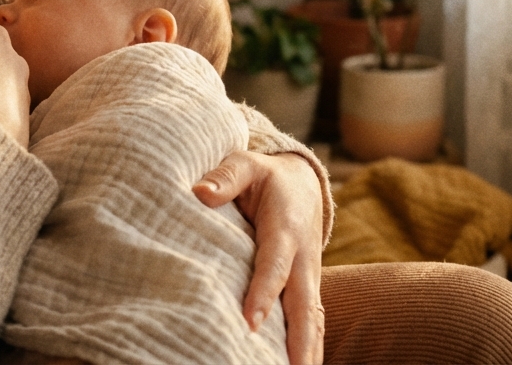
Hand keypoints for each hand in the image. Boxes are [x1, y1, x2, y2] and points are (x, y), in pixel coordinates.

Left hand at [193, 151, 324, 364]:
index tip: (250, 323)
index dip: (263, 294)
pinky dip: (311, 348)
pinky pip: (311, 323)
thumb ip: (225, 177)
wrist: (303, 185)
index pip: (274, 265)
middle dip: (299, 340)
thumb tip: (199, 193)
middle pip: (304, 304)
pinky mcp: (307, 289)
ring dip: (309, 352)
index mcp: (285, 228)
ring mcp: (309, 277)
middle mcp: (303, 258)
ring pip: (312, 320)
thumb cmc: (265, 177)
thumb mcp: (245, 165)